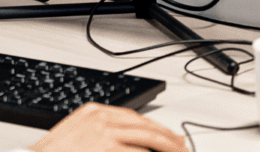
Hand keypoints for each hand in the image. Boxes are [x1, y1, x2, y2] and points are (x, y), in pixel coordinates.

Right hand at [30, 103, 187, 151]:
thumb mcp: (76, 136)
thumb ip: (99, 134)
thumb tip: (123, 143)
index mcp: (93, 111)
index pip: (134, 117)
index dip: (155, 128)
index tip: (168, 137)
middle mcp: (101, 118)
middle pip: (145, 125)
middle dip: (169, 138)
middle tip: (183, 148)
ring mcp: (105, 133)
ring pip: (149, 138)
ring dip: (169, 148)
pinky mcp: (107, 148)